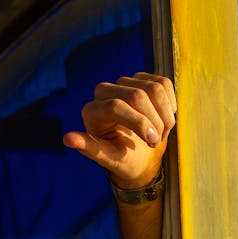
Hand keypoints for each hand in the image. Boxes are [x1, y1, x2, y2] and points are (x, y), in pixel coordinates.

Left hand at [63, 72, 175, 188]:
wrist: (139, 155)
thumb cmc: (121, 160)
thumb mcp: (107, 158)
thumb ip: (89, 148)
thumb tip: (67, 138)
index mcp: (92, 111)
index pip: (116, 106)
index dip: (139, 122)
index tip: (152, 141)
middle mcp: (104, 92)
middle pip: (137, 95)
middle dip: (153, 121)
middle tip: (155, 141)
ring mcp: (125, 82)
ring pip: (154, 88)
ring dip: (164, 116)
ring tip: (160, 134)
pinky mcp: (144, 79)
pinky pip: (164, 85)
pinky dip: (170, 106)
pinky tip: (164, 121)